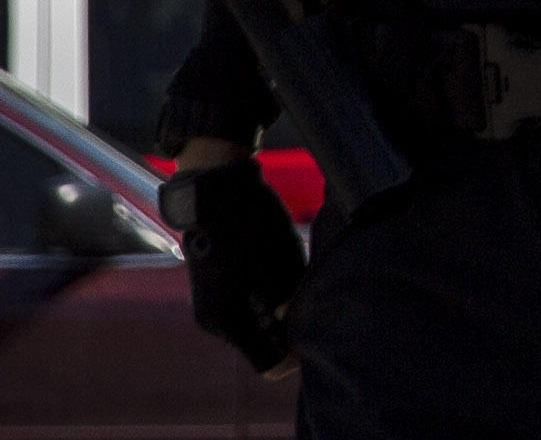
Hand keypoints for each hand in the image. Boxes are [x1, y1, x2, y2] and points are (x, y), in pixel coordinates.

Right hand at [163, 149, 304, 372]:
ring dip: (279, 308)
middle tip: (307, 293)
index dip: (297, 351)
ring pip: (258, 324)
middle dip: (290, 327)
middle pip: (264, 344)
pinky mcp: (216, 288)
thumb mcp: (282, 266)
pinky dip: (267, 296)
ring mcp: (212, 305)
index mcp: (229, 322)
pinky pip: (248, 306)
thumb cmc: (251, 224)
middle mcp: (215, 322)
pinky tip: (278, 266)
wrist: (216, 188)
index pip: (270, 365)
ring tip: (292, 274)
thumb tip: (303, 331)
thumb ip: (293, 304)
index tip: (315, 323)